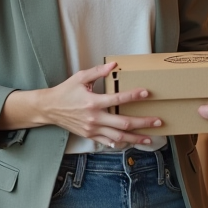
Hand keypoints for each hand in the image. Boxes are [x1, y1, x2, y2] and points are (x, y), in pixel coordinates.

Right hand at [36, 63, 161, 148]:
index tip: (146, 93)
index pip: (118, 99)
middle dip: (143, 122)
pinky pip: (107, 142)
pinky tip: (130, 143)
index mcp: (93, 102)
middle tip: (158, 121)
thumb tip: (114, 64)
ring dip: (136, 137)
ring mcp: (92, 129)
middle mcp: (95, 118)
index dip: (134, 96)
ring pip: (119, 136)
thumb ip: (98, 72)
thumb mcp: (80, 78)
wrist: (49, 108)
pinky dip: (120, 143)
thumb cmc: (65, 91)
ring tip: (150, 138)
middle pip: (124, 122)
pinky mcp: (89, 135)